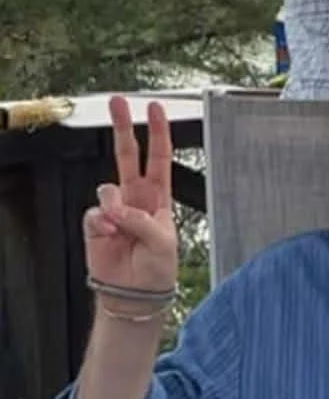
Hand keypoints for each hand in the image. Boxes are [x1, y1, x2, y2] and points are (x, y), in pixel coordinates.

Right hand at [83, 96, 177, 297]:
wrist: (135, 296)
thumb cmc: (157, 270)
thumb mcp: (163, 242)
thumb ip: (142, 220)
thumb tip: (115, 209)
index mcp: (159, 198)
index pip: (159, 158)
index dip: (158, 132)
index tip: (155, 108)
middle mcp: (135, 199)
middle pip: (128, 155)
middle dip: (123, 127)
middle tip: (117, 103)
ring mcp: (113, 209)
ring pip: (107, 188)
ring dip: (115, 206)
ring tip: (120, 228)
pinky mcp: (95, 224)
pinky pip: (94, 212)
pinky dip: (101, 223)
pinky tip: (108, 235)